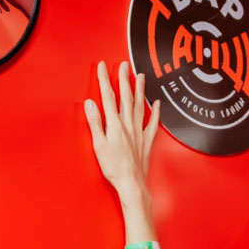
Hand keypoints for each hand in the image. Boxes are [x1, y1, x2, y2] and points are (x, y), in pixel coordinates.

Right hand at [83, 58, 158, 202]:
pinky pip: (153, 124)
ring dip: (140, 90)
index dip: (105, 80)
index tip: (102, 66)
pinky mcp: (146, 142)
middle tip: (124, 64)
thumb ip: (95, 123)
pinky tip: (157, 103)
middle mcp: (128, 126)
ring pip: (140, 106)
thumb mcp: (98, 145)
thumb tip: (90, 103)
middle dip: (124, 79)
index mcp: (115, 125)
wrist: (131, 184)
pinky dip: (155, 112)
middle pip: (126, 97)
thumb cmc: (114, 168)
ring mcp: (139, 133)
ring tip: (140, 76)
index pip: (108, 97)